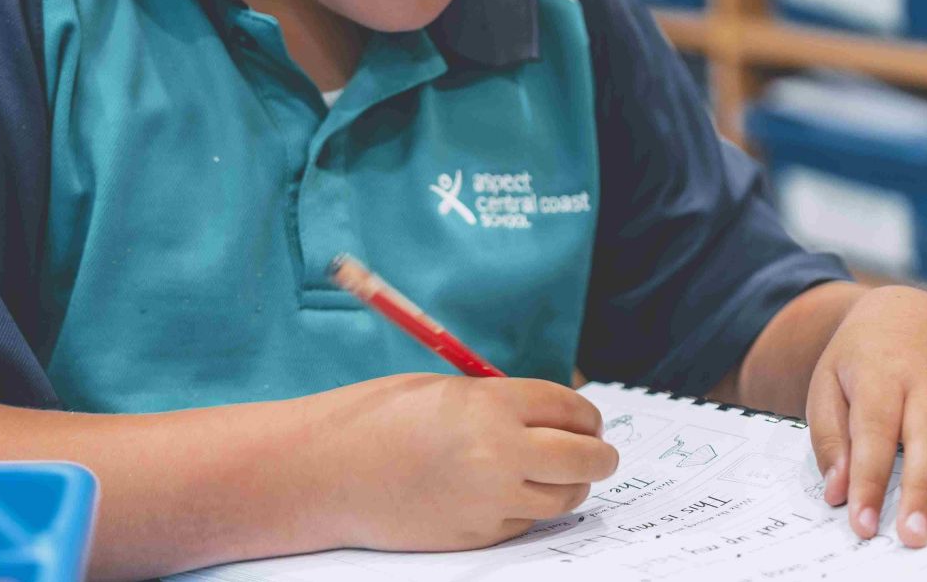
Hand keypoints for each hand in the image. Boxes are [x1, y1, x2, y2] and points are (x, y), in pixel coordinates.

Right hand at [308, 373, 618, 550]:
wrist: (326, 473)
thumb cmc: (375, 419)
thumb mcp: (444, 390)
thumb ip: (499, 401)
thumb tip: (550, 415)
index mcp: (491, 406)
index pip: (570, 408)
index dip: (586, 413)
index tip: (589, 418)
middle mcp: (500, 455)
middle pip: (585, 459)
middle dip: (599, 453)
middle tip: (599, 451)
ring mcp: (490, 501)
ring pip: (565, 499)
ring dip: (572, 485)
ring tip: (561, 474)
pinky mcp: (477, 536)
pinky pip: (527, 522)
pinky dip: (531, 508)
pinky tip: (513, 492)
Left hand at [806, 286, 926, 547]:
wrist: (907, 310)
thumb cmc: (862, 358)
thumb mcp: (826, 384)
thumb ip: (831, 439)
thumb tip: (837, 492)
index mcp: (880, 372)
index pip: (874, 432)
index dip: (869, 480)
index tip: (863, 522)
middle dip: (920, 489)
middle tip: (913, 534)